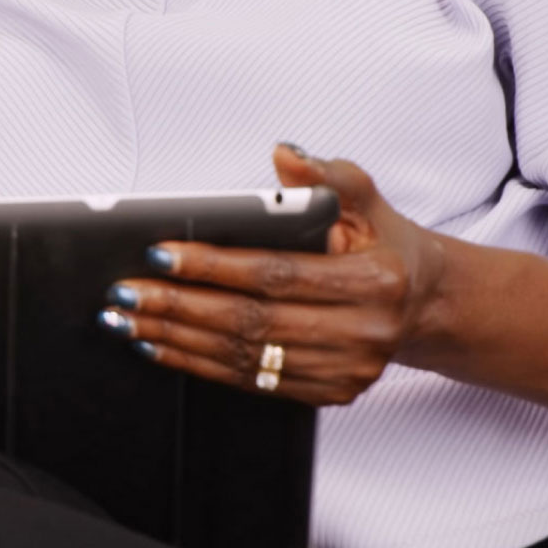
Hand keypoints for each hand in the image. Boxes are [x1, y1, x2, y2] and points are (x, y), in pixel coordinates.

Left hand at [97, 144, 448, 405]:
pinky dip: (200, 365)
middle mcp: (365, 333)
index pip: (276, 273)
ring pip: (246, 358)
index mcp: (376, 281)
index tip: (159, 254)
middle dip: (179, 307)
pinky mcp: (332, 393)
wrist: (422, 302)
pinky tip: (162, 348)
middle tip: (125, 293)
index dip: (213, 265)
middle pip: (253, 322)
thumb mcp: (367, 199)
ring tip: (129, 321)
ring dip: (178, 340)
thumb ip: (327, 175)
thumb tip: (285, 154)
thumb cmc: (384, 245)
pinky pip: (253, 383)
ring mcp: (349, 371)